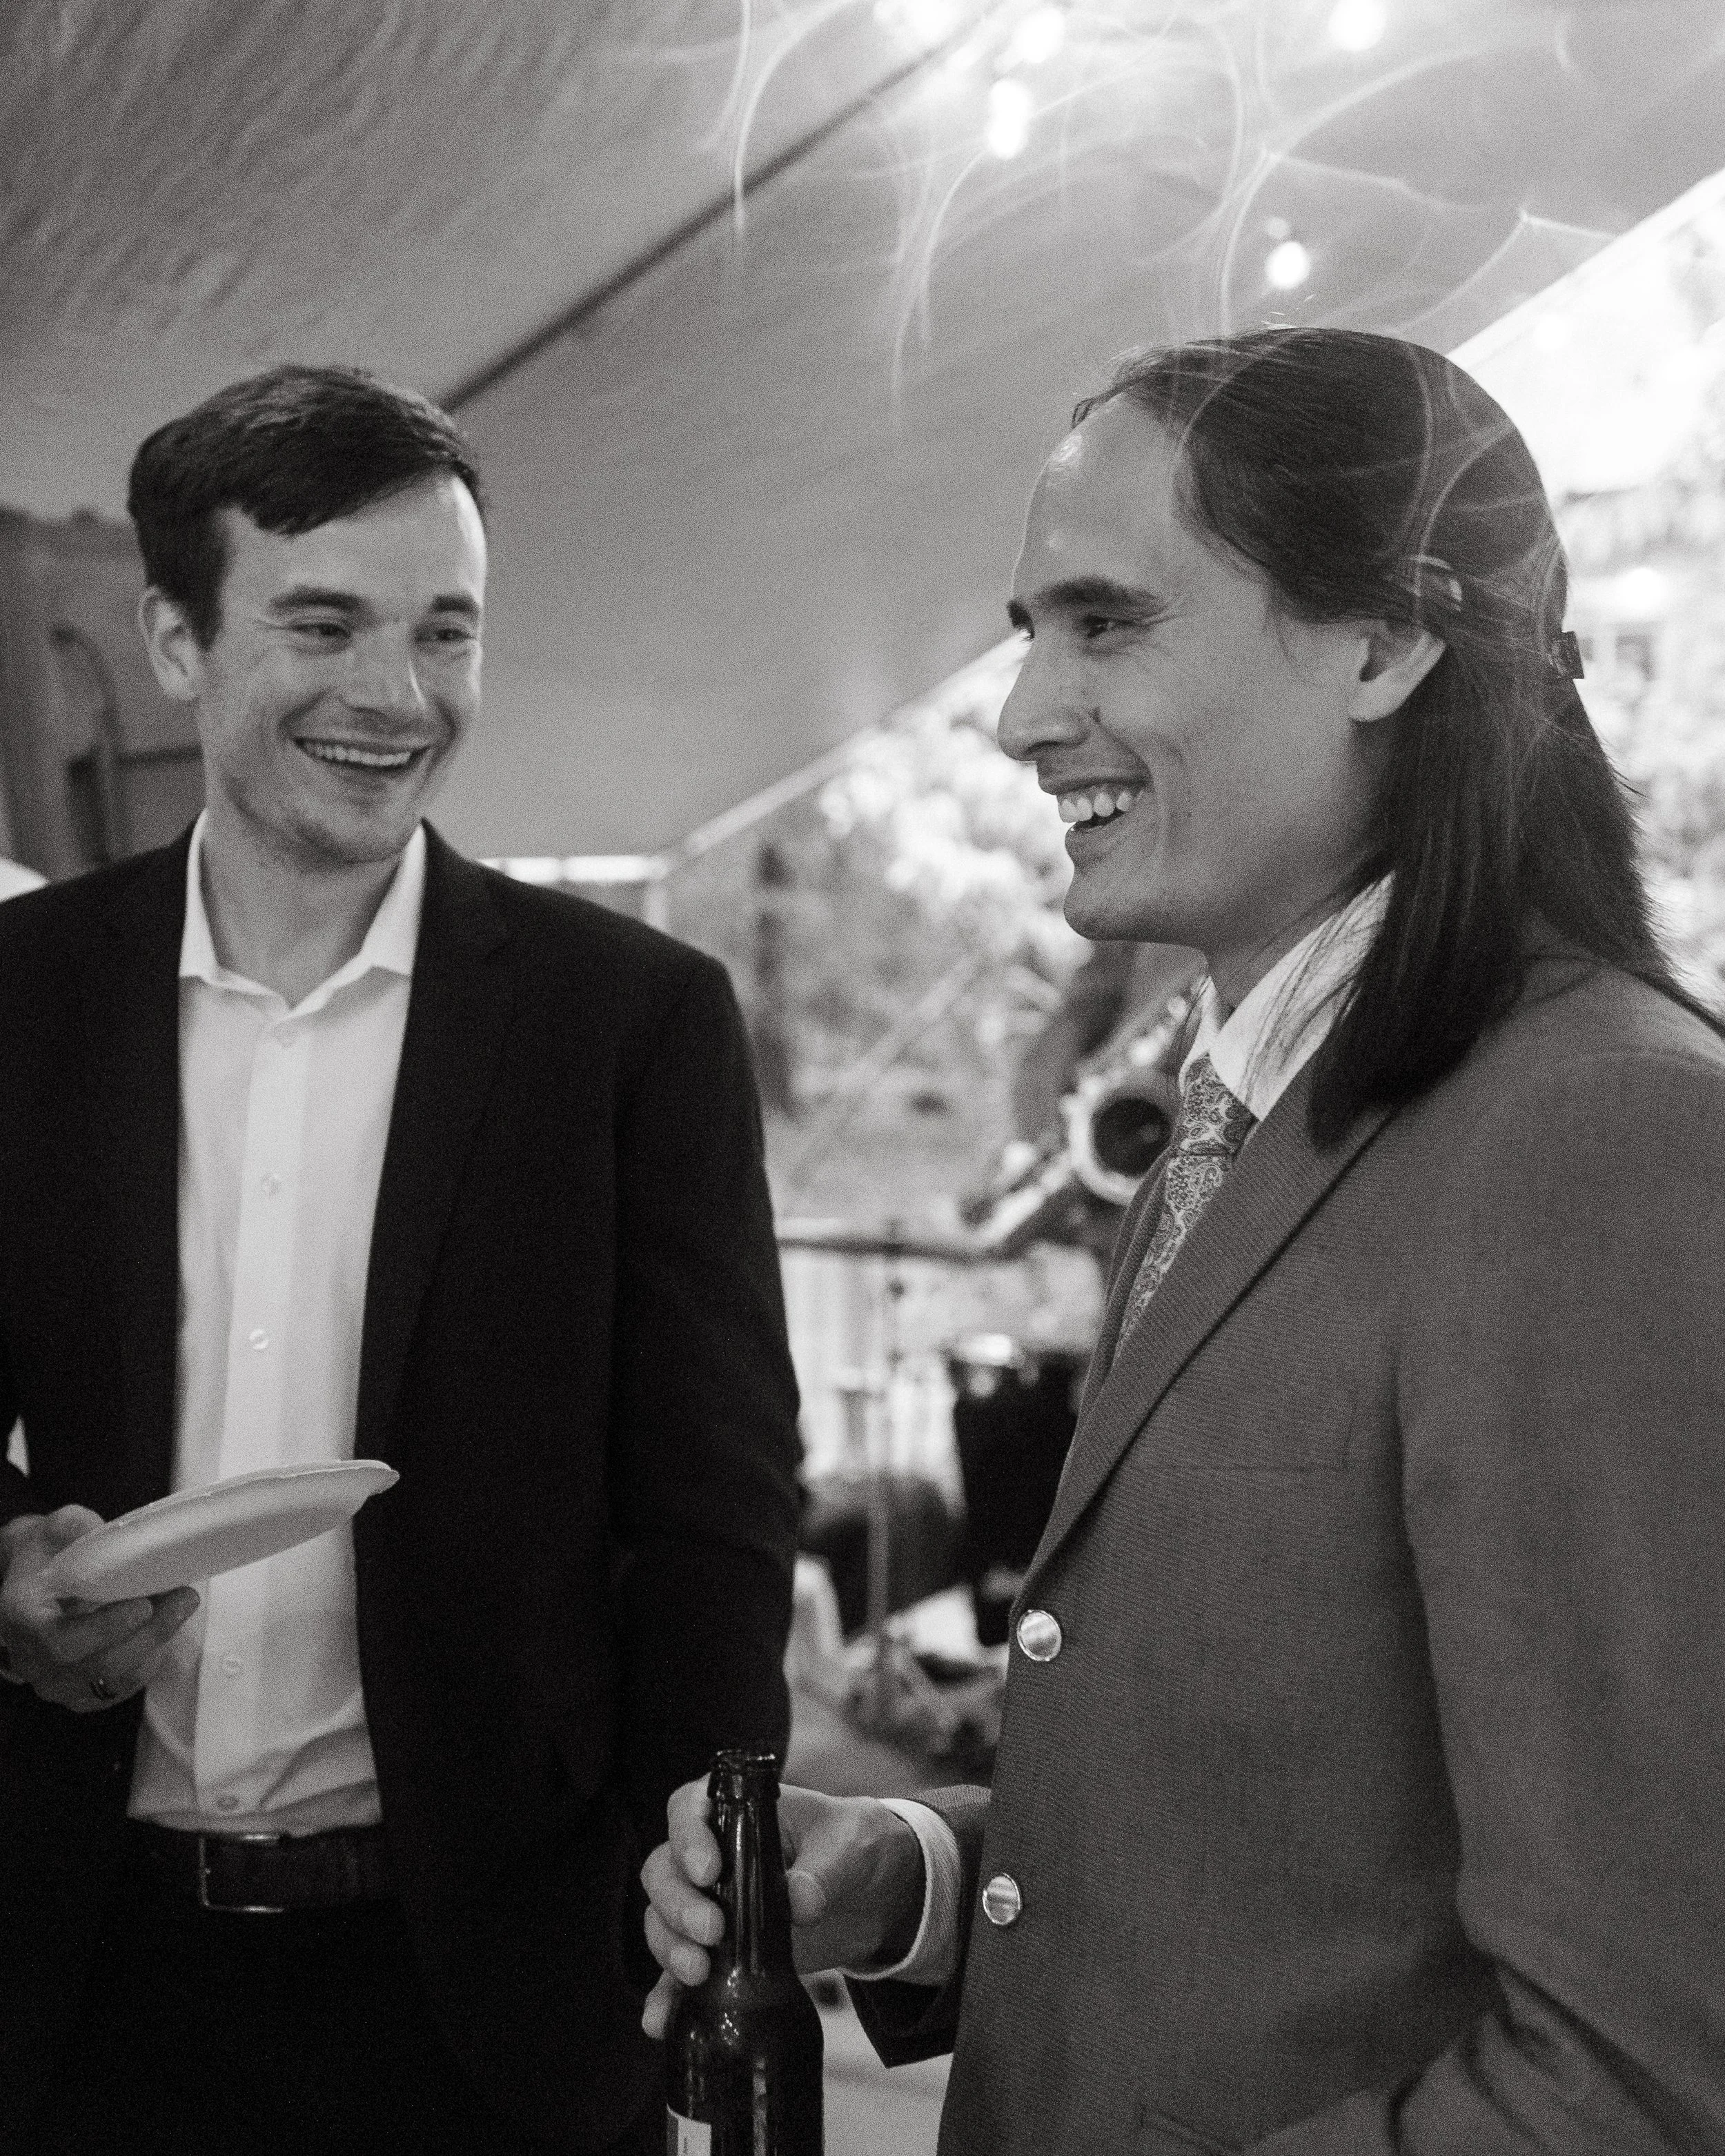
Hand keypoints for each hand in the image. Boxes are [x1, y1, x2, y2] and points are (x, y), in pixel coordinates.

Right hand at [0, 1508, 198, 1712]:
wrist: (35, 1582)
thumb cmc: (46, 1553)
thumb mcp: (55, 1528)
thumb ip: (75, 1527)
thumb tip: (109, 1534)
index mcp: (21, 1619)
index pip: (61, 1641)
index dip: (105, 1630)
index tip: (143, 1605)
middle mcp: (34, 1661)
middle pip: (98, 1664)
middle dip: (149, 1633)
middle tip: (184, 1598)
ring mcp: (57, 1683)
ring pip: (115, 1680)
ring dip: (156, 1644)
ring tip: (182, 1605)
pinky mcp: (82, 1693)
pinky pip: (122, 1687)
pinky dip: (149, 1659)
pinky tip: (166, 1626)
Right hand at [640, 1779, 924, 2037]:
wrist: (871, 1894)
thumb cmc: (853, 1846)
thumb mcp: (851, 1845)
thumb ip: (828, 1868)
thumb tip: (801, 1901)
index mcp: (736, 1814)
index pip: (688, 1809)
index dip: (687, 1837)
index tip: (708, 1871)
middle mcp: (711, 1857)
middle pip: (664, 1871)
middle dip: (678, 1904)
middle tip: (713, 1931)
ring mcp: (710, 1906)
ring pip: (662, 1920)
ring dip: (670, 1947)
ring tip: (699, 1972)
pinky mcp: (718, 1954)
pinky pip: (677, 1974)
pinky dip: (666, 1996)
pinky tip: (662, 2020)